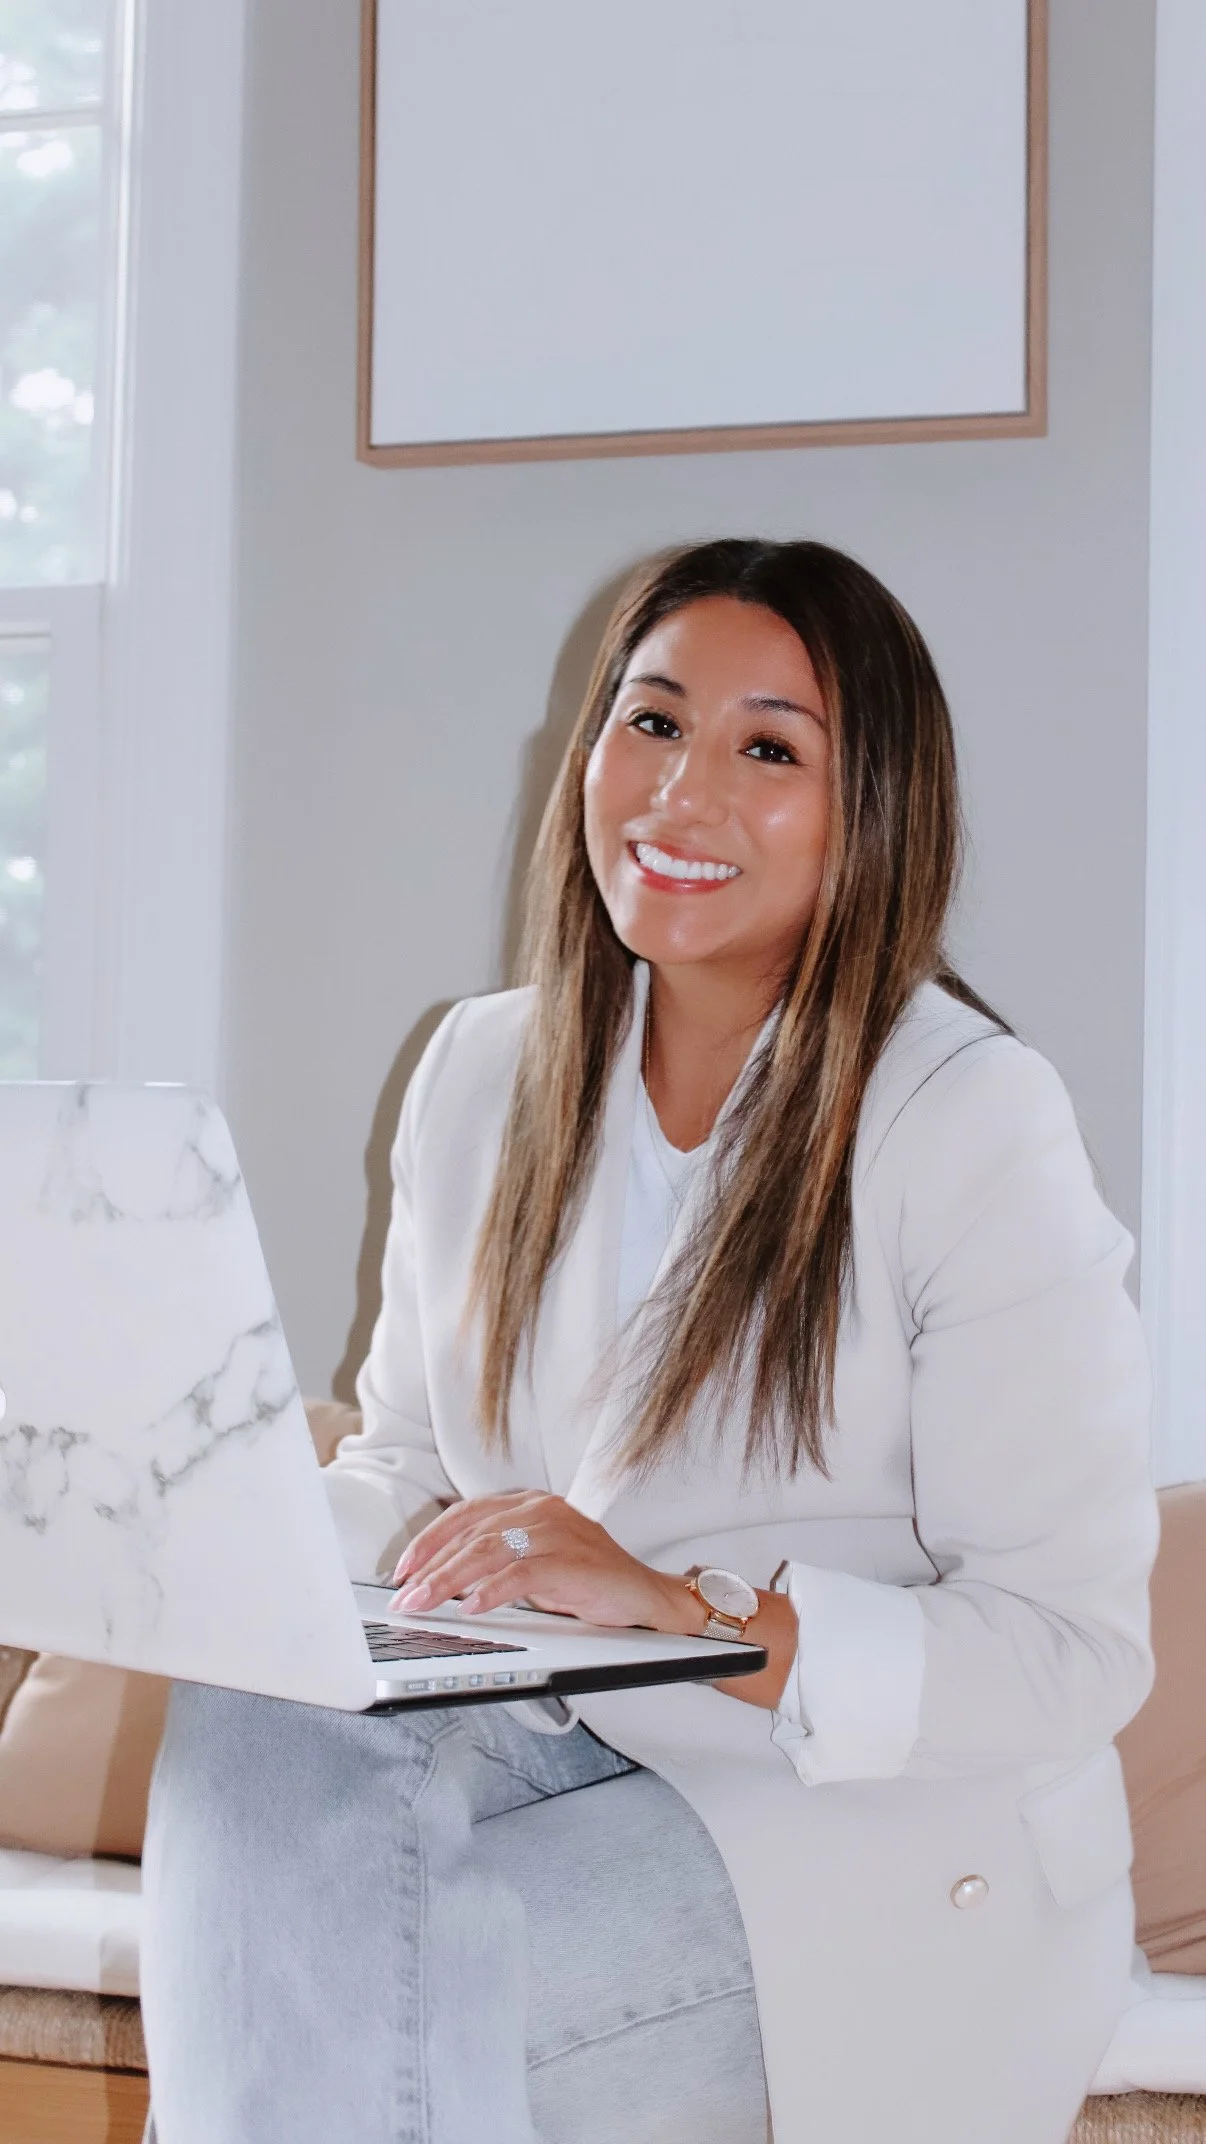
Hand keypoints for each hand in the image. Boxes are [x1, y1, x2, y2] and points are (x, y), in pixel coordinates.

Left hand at [388, 1491, 698, 1633]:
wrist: (645, 1595)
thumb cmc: (588, 1580)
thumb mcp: (535, 1562)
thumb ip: (498, 1560)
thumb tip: (443, 1581)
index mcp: (529, 1503)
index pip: (466, 1514)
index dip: (430, 1540)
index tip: (403, 1569)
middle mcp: (540, 1510)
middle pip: (470, 1535)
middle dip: (430, 1568)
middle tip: (404, 1597)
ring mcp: (556, 1532)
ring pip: (487, 1552)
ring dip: (448, 1581)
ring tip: (424, 1603)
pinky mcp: (571, 1561)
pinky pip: (521, 1575)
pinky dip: (491, 1593)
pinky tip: (472, 1608)